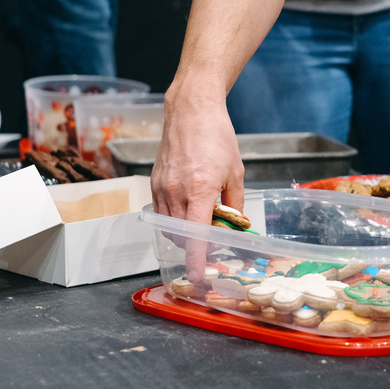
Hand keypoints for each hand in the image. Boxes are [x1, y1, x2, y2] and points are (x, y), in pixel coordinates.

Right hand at [151, 89, 244, 281]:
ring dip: (183, 234)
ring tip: (202, 226)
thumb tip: (236, 226)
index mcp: (199, 190)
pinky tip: (187, 213)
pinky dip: (172, 220)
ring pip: (168, 226)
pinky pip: (160, 213)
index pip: (196, 235)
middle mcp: (176, 191)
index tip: (199, 276)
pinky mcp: (153, 183)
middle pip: (180, 235)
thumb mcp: (235, 173)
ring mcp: (161, 188)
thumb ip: (234, 204)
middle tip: (212, 246)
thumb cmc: (217, 138)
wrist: (191, 112)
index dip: (197, 259)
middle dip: (195, 246)